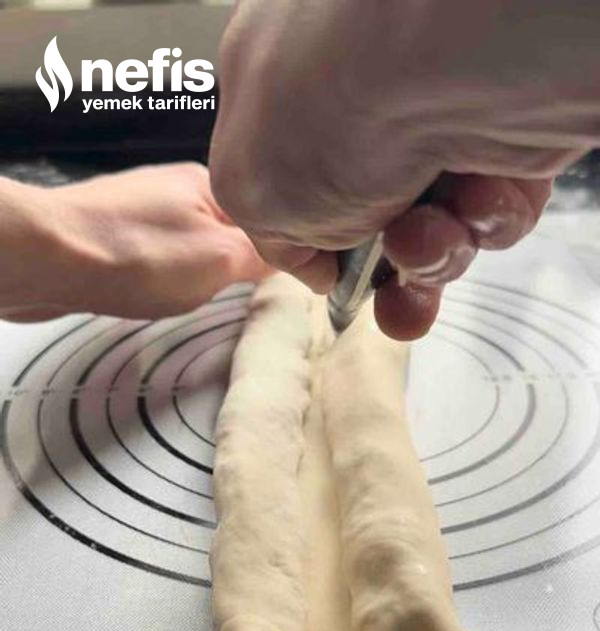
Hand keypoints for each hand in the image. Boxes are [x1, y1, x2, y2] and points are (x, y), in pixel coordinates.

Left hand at [0, 162, 270, 322]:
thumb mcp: (220, 258)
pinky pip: (159, 254)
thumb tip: (304, 260)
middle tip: (228, 293)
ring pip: (194, 245)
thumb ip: (264, 257)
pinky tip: (155, 289)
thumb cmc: (133, 255)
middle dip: (234, 265)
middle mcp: (176, 187)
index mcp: (209, 183)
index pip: (266, 216)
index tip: (287, 285)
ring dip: (199, 273)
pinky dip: (165, 275)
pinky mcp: (116, 232)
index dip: (281, 252)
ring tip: (190, 293)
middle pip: (229, 230)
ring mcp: (142, 207)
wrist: (49, 259)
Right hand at [210, 0, 599, 337]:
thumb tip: (315, 264)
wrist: (446, 62)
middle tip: (386, 270)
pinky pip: (494, 209)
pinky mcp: (506, 131)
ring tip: (425, 236)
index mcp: (287, 78)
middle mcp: (364, 87)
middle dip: (384, 261)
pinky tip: (469, 206)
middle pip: (376, 212)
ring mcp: (436, 109)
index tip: (330, 272)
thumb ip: (270, 232)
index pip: (299, 175)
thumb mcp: (248, 190)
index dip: (317, 235)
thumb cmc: (333, 101)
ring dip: (430, 251)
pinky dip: (483, 223)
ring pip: (438, 222)